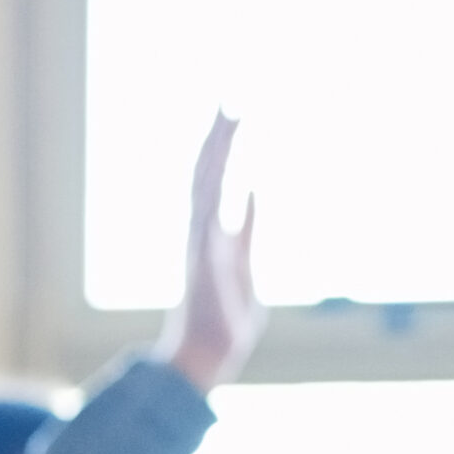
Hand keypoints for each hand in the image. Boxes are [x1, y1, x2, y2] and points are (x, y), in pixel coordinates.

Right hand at [153, 111, 265, 392]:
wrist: (209, 357)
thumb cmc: (227, 322)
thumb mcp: (246, 264)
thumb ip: (248, 228)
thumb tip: (254, 191)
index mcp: (213, 233)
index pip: (216, 179)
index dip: (224, 145)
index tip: (235, 111)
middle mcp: (201, 234)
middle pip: (205, 175)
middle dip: (218, 137)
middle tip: (230, 96)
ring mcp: (199, 246)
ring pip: (204, 188)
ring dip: (216, 154)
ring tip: (229, 117)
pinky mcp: (202, 261)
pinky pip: (206, 215)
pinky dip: (214, 187)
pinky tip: (222, 160)